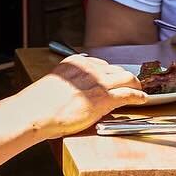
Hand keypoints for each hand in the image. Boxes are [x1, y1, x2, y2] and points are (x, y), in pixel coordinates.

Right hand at [26, 53, 146, 136]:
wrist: (33, 113)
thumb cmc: (38, 104)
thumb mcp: (54, 82)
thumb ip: (69, 79)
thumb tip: (79, 84)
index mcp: (76, 62)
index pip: (100, 64)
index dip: (110, 73)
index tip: (113, 78)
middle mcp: (88, 68)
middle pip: (115, 69)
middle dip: (124, 77)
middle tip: (129, 84)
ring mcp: (97, 83)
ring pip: (126, 78)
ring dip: (134, 84)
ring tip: (139, 90)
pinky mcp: (103, 99)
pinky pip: (127, 94)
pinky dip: (138, 96)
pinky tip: (142, 99)